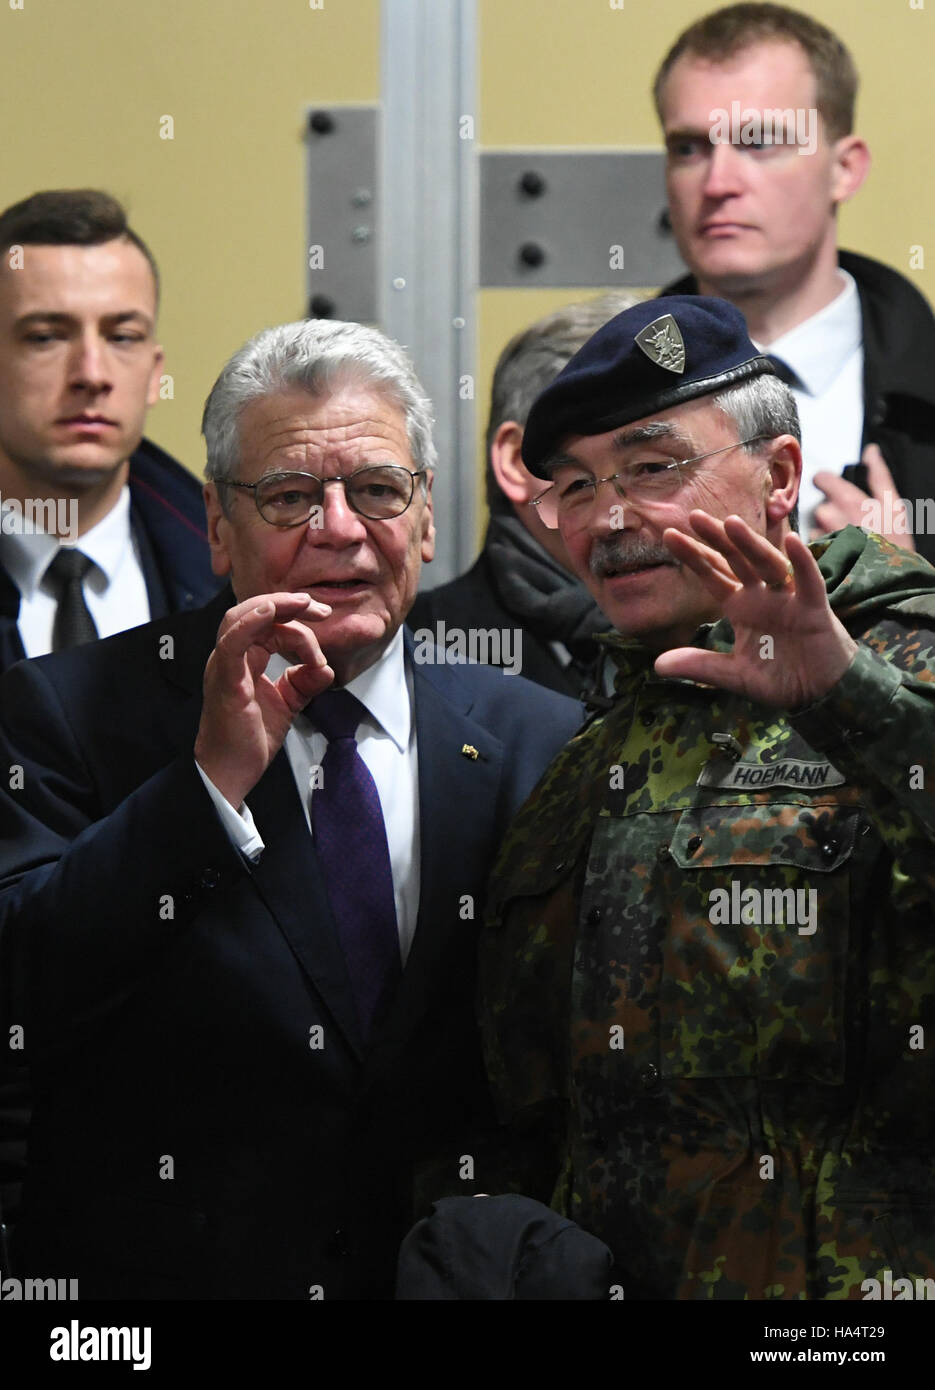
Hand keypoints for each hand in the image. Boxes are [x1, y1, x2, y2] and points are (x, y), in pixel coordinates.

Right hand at [194, 592, 334, 806]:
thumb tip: (326, 669)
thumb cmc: (249, 740)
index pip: (268, 625)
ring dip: (275, 607)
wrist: (232, 773)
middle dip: (289, 605)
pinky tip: (269, 612)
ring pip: (241, 619)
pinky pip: (232, 643)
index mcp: (242, 659)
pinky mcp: (226, 682)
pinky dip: (250, 623)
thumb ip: (304, 683)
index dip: (297, 620)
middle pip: (253, 613)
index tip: (325, 627)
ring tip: (304, 605)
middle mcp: (229, 658)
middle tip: (320, 609)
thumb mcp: (287, 704)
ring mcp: (224, 668)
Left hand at [654, 512, 856, 708]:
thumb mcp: (734, 674)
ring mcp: (789, 599)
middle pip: (737, 561)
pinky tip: (792, 541)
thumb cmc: (780, 677)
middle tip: (694, 516)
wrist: (819, 693)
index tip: (669, 535)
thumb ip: (700, 665)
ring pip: (768, 564)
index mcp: (741, 607)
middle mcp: (762, 596)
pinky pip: (808, 581)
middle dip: (717, 539)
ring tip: (731, 522)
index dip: (694, 556)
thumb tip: (657, 666)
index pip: (714, 575)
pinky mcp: (815, 608)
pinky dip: (801, 562)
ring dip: (752, 544)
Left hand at [813, 443, 914, 551]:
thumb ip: (878, 475)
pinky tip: (841, 560)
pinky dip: (824, 552)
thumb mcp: (893, 507)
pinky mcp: (812, 558)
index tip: (834, 491)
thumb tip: (870, 451)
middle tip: (852, 529)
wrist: (888, 585)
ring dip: (828, 534)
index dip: (827, 484)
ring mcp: (817, 537)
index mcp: (847, 498)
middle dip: (833, 514)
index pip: (821, 478)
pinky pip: (814, 549)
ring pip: (817, 528)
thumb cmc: (895, 546)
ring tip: (849, 547)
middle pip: (820, 506)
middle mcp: (826, 514)